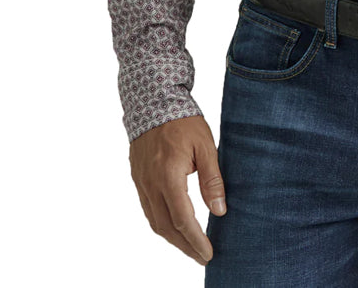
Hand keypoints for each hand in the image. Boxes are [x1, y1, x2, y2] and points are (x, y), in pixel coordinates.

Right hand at [129, 114, 226, 266]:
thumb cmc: (183, 121)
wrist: (154, 100)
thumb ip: (212, 180)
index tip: (208, 253)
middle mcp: (151, 184)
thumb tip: (219, 210)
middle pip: (166, 227)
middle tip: (202, 256)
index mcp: (168, 176)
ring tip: (190, 247)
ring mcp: (141, 182)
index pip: (182, 219)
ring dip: (172, 239)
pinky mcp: (138, 178)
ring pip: (155, 221)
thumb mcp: (205, 146)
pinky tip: (173, 227)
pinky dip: (161, 224)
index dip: (195, 240)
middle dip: (185, 246)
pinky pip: (148, 210)